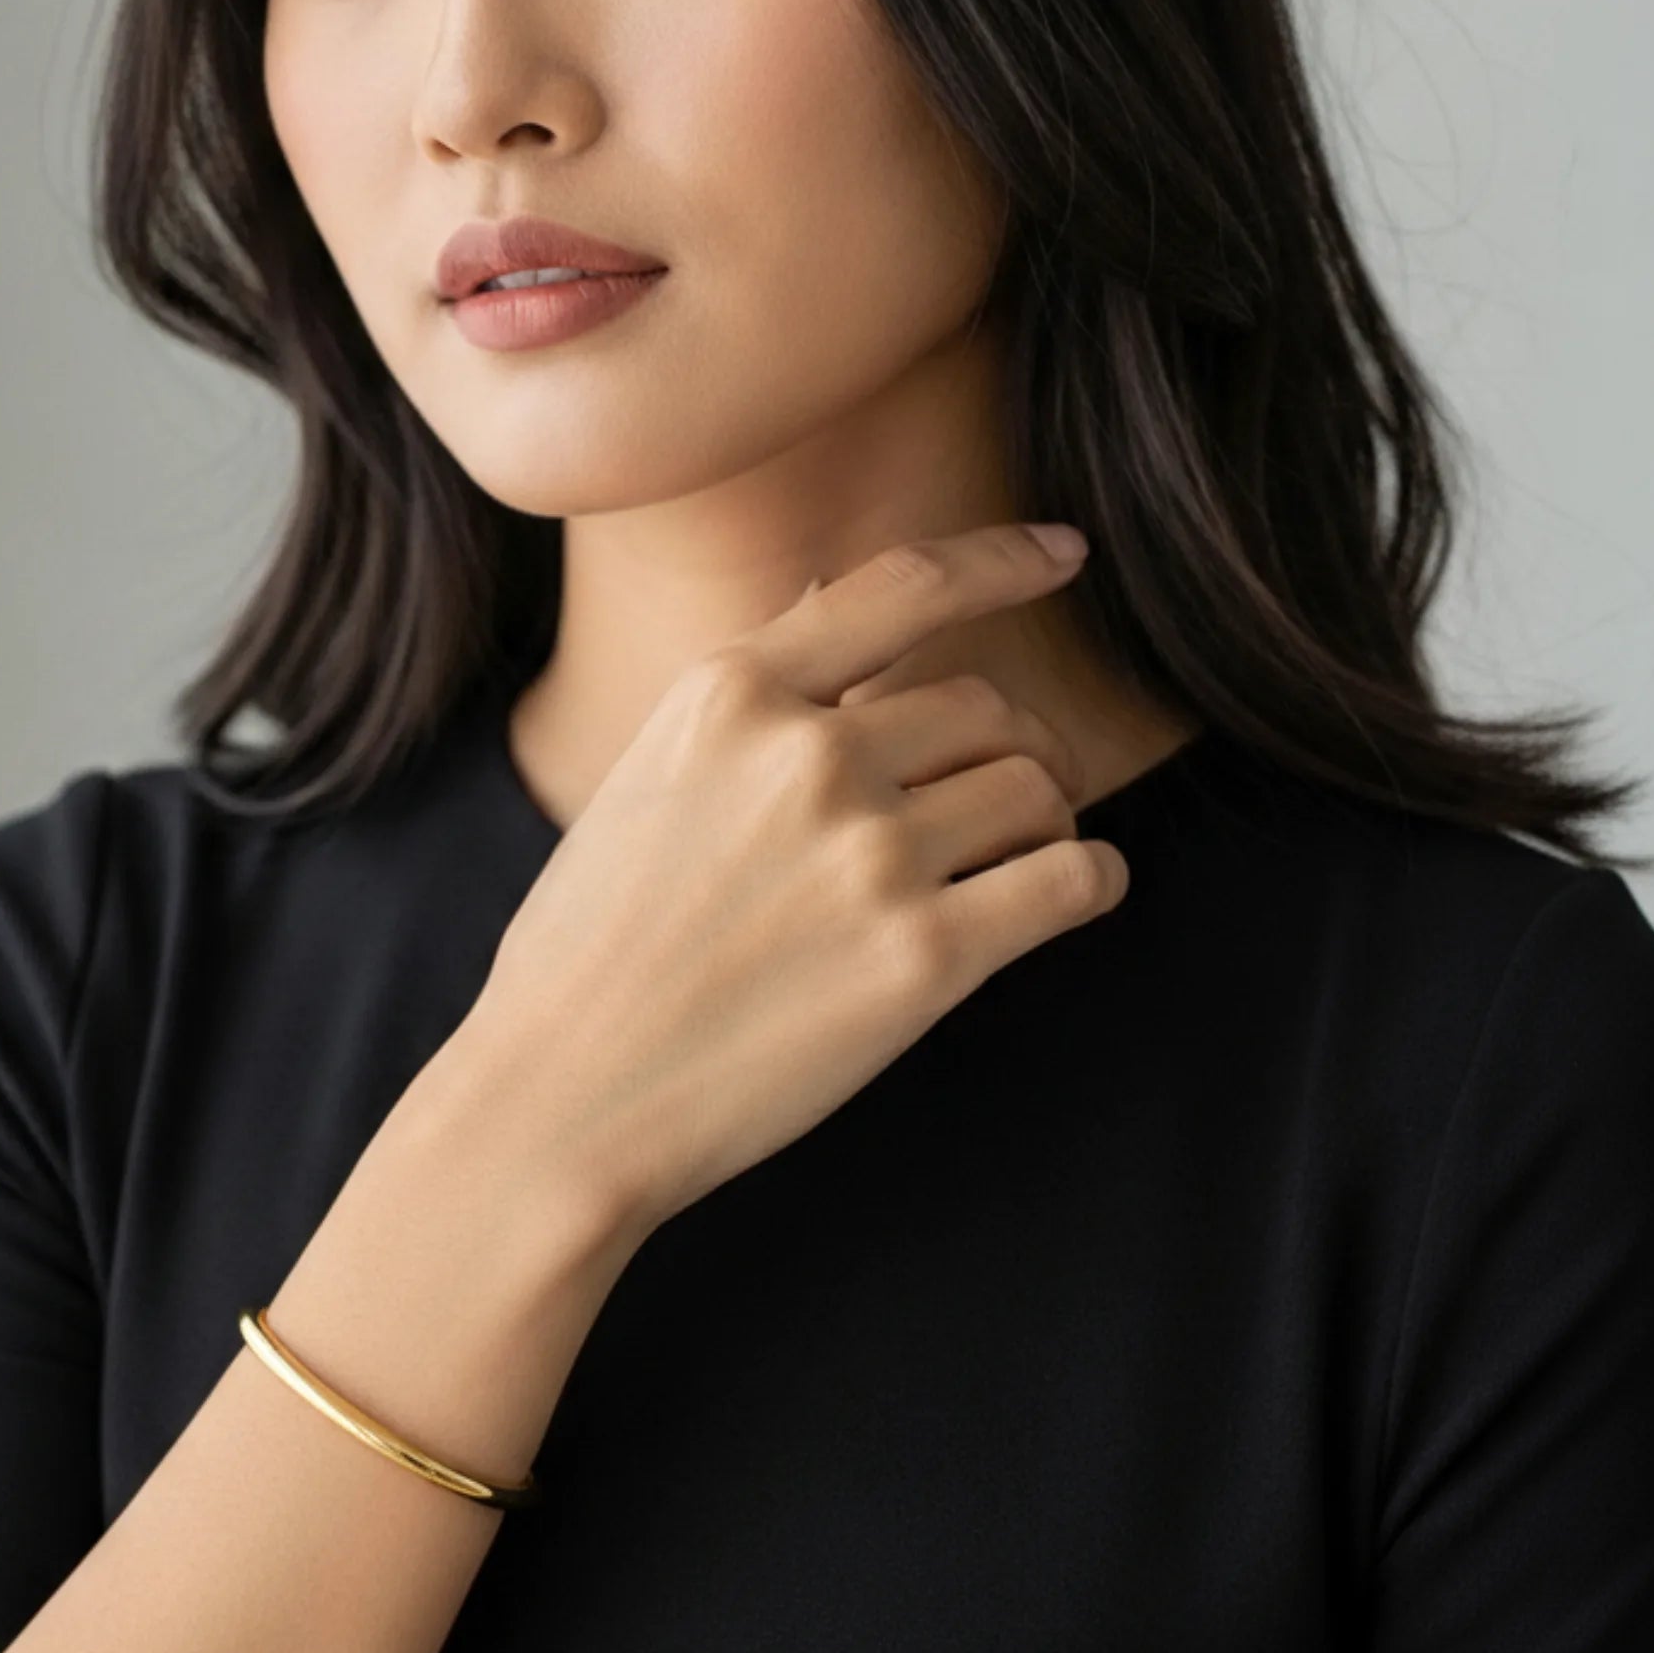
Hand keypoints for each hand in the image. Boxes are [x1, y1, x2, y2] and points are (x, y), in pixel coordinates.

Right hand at [445, 523, 1130, 1242]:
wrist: (562, 1098)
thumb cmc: (589, 948)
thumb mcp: (646, 775)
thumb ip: (750, 699)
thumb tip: (832, 601)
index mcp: (730, 693)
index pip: (903, 587)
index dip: (1001, 561)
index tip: (1064, 553)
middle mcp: (807, 755)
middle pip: (987, 707)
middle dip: (1017, 746)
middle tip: (1011, 797)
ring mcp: (869, 855)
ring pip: (1037, 788)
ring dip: (1048, 818)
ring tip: (1018, 858)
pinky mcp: (923, 958)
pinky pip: (1072, 880)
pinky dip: (1091, 879)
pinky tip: (1076, 891)